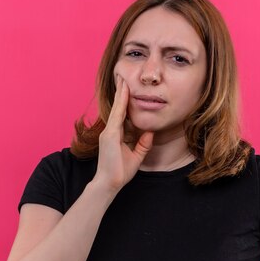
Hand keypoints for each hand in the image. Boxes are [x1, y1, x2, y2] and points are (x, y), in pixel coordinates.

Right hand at [93, 75, 153, 191]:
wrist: (110, 183)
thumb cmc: (120, 172)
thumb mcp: (136, 156)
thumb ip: (143, 144)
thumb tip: (150, 132)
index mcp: (116, 135)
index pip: (122, 114)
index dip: (125, 102)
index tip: (127, 89)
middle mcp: (111, 131)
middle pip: (117, 108)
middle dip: (121, 93)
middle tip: (123, 78)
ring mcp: (109, 132)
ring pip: (117, 108)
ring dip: (120, 94)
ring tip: (123, 79)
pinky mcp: (110, 135)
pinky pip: (117, 116)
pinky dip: (121, 103)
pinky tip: (124, 93)